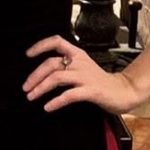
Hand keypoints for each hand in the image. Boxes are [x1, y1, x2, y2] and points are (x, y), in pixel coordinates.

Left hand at [23, 35, 147, 114]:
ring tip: (32, 96)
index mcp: (78, 54)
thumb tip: (43, 74)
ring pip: (57, 78)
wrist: (124, 91)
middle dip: (35, 75)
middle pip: (51, 63)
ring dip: (41, 88)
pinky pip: (69, 95)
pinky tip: (48, 107)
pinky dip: (56, 101)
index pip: (57, 42)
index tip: (28, 54)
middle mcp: (80, 62)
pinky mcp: (91, 90)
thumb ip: (66, 67)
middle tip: (26, 87)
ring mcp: (85, 76)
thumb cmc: (101, 81)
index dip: (41, 46)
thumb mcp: (82, 67)